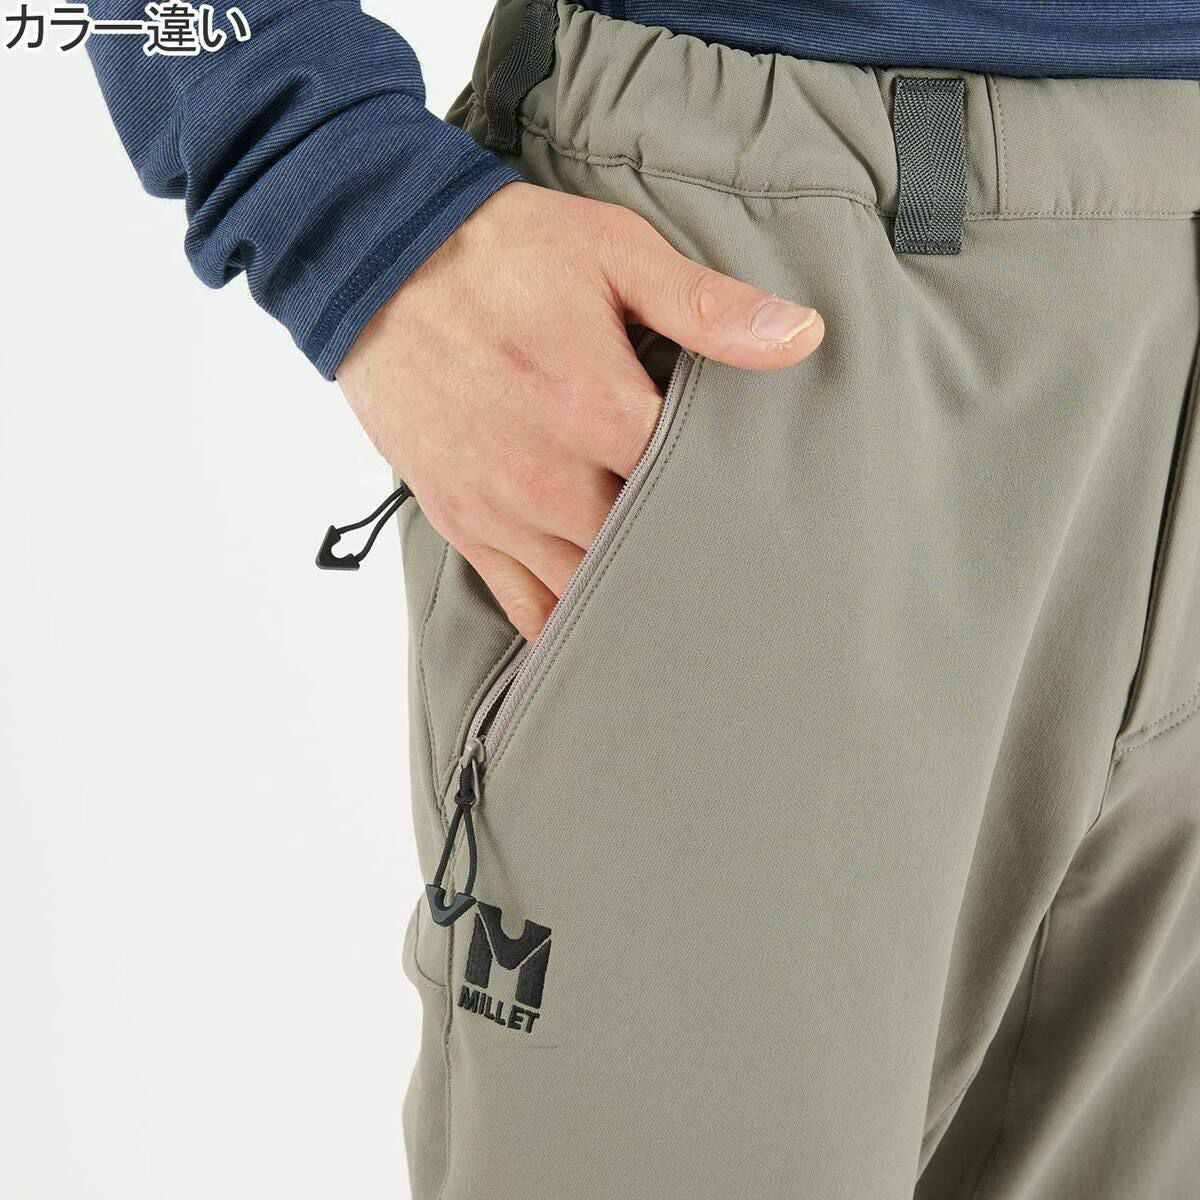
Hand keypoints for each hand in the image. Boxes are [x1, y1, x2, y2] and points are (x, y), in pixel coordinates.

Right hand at [337, 181, 823, 640]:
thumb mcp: (613, 252)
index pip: (697, 488)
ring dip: (635, 600)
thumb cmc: (501, 253)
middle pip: (647, 553)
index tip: (770, 511)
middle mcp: (548, 477)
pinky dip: (564, 628)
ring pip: (589, 593)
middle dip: (692, 559)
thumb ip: (706, 305)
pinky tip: (602, 634)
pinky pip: (522, 605)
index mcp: (598, 409)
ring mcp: (500, 511)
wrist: (375, 263)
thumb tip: (801, 336)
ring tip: (681, 604)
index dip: (740, 501)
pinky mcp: (463, 523)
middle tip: (737, 568)